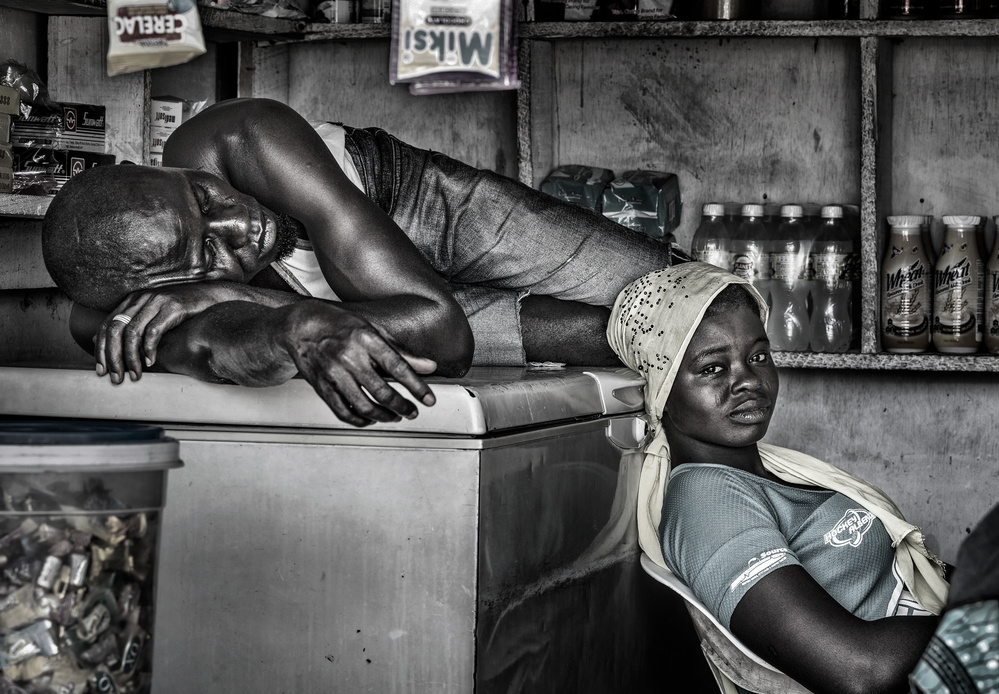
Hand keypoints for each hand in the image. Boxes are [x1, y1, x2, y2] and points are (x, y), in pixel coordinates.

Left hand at [95, 283, 239, 383]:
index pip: (106, 325)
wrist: (213, 297)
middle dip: (113, 356)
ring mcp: (157, 302)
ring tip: (135, 374)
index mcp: (132, 301)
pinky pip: (153, 331)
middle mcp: (141, 299)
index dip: (101, 350)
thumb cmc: (183, 310)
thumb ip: (131, 325)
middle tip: (116, 376)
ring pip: (132, 333)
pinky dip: (149, 349)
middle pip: (115, 329)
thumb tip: (100, 339)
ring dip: (130, 357)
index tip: (101, 370)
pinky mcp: (173, 307)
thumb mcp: (153, 315)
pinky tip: (150, 361)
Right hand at [279, 301, 437, 425]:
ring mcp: (333, 373)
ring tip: (395, 417)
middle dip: (402, 407)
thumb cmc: (341, 325)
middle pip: (382, 391)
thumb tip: (430, 367)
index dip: (416, 386)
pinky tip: (370, 419)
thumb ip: (402, 352)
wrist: (301, 326)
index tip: (429, 400)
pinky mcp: (321, 387)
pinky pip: (343, 411)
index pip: (397, 367)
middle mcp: (349, 357)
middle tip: (413, 412)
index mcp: (366, 339)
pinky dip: (360, 420)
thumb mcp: (374, 331)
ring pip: (363, 406)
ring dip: (384, 416)